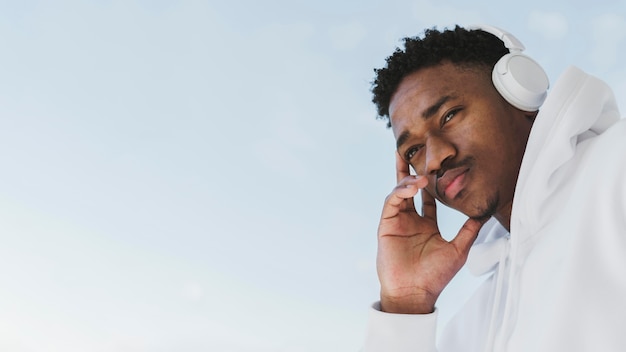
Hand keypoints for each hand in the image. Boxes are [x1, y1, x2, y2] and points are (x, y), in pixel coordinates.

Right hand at [376, 152, 484, 313]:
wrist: (415, 293)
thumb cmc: (435, 276)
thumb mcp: (458, 250)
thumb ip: (469, 230)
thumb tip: (484, 213)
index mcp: (425, 225)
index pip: (427, 197)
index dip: (432, 182)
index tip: (438, 166)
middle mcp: (410, 220)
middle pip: (409, 188)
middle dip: (409, 169)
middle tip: (410, 149)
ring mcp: (397, 222)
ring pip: (399, 191)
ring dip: (408, 179)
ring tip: (421, 174)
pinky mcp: (386, 225)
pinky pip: (391, 202)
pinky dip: (400, 191)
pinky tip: (412, 185)